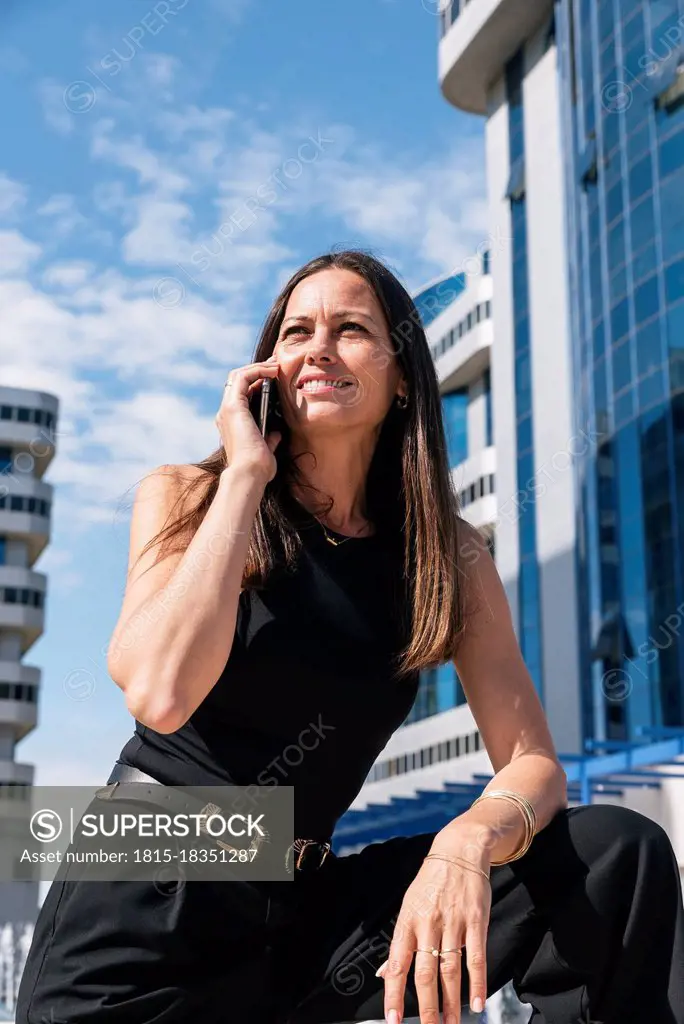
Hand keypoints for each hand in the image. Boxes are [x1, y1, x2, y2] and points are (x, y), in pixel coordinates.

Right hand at [218, 355, 281, 482]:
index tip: (274, 377)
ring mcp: (227, 409)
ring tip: (275, 365)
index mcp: (233, 423)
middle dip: (257, 370)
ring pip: (238, 376)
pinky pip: (243, 378)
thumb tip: (276, 432)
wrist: (250, 474)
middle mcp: (226, 414)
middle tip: (275, 365)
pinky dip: (257, 370)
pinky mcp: (233, 406)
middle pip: (237, 382)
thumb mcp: (266, 449)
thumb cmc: (258, 467)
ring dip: (258, 367)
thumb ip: (269, 439)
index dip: (257, 382)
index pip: (242, 394)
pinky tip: (272, 371)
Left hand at [375, 844, 491, 1023]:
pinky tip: (476, 1003)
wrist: (459, 850)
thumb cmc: (430, 883)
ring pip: (450, 970)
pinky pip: (477, 957)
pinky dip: (477, 982)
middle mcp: (428, 923)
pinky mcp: (476, 921)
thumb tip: (382, 973)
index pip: (397, 962)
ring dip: (451, 1002)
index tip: (393, 1020)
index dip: (393, 993)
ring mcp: (453, 922)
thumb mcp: (408, 906)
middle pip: (425, 972)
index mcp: (407, 921)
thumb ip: (399, 942)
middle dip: (426, 1007)